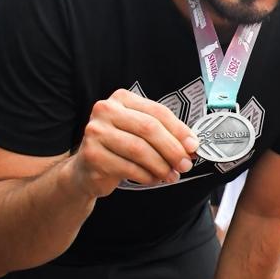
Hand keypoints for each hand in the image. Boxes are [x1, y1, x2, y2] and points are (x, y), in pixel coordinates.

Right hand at [67, 89, 199, 198]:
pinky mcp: (92, 155)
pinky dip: (146, 176)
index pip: (157, 112)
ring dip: (161, 166)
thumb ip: (165, 134)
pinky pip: (128, 168)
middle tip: (185, 164)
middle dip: (172, 149)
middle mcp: (105, 110)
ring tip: (171, 175)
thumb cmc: (119, 149)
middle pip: (149, 129)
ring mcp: (95, 132)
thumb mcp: (141, 134)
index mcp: (121, 99)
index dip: (179, 130)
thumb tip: (191, 146)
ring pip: (139, 150)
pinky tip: (152, 179)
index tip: (193, 146)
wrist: (86, 170)